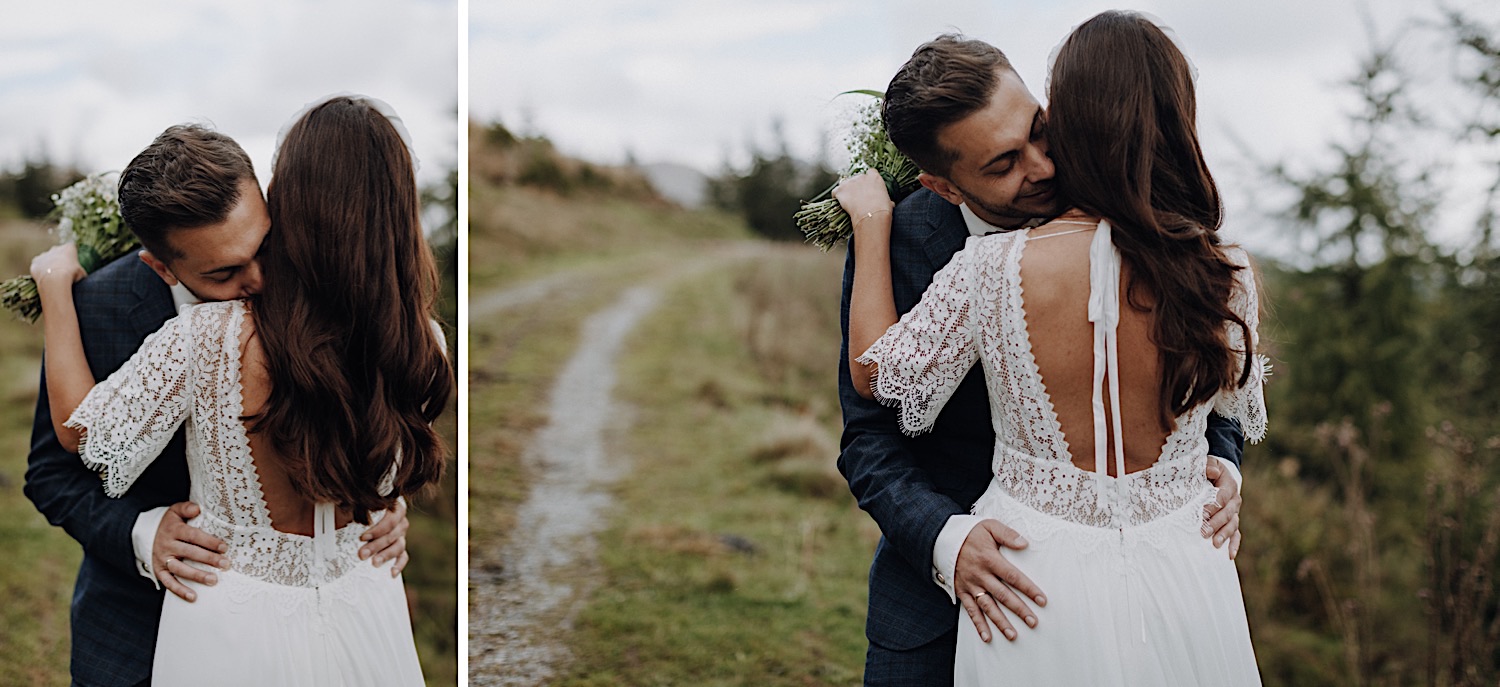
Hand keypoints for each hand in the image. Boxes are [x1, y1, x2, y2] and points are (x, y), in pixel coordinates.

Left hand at [29, 244, 85, 293]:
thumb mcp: (82, 273)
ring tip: (53, 275)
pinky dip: (41, 269)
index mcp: (69, 248)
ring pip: (47, 258)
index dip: (72, 254)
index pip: (72, 247)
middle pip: (58, 251)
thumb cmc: (71, 276)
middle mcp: (56, 248)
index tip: (73, 263)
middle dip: (60, 258)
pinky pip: (38, 264)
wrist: (54, 280)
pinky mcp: (35, 261)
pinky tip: (44, 277)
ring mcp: (44, 254)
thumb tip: (78, 275)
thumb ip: (79, 270)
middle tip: (63, 270)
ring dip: (49, 264)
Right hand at [154, 501, 229, 601]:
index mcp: (174, 530)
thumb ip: (186, 508)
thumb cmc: (167, 523)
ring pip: (180, 569)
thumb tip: (197, 508)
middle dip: (208, 559)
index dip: (209, 542)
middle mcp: (167, 546)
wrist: (142, 533)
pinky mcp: (159, 571)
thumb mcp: (174, 511)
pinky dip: (180, 590)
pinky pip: (168, 582)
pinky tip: (193, 597)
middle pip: (189, 553)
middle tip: (225, 564)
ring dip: (197, 576)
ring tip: (213, 580)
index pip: (193, 536)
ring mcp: (162, 559)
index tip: (224, 547)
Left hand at [360, 497, 409, 576]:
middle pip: (393, 534)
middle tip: (362, 555)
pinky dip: (398, 565)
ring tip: (374, 563)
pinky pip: (403, 557)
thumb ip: (355, 510)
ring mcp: (401, 536)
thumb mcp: (354, 509)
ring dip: (386, 555)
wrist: (354, 523)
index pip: (391, 519)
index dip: (378, 529)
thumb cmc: (355, 514)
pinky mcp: (400, 549)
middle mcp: (400, 522)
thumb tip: (347, 510)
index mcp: (393, 508)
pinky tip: (392, 573)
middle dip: (376, 545)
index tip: (362, 538)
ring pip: (399, 546)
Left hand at [832, 169, 894, 229]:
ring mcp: (849, 182)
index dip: (868, 181)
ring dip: (846, 191)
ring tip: (848, 202)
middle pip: (856, 179)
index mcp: (874, 177)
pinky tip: (839, 204)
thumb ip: (886, 199)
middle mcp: (861, 177)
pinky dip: (836, 197)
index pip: (870, 173)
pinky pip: (835, 192)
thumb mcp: (888, 203)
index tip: (867, 188)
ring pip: (845, 184)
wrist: (871, 216)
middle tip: (858, 199)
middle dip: (856, 187)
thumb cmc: (882, 211)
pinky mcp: (840, 190)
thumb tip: (889, 204)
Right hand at [955, 519, 1046, 642]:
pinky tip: (987, 637)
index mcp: (990, 559)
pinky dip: (978, 625)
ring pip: (988, 607)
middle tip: (1033, 622)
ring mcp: (971, 585)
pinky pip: (970, 611)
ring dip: (1000, 622)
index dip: (1028, 589)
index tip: (1042, 600)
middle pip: (1003, 595)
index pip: (1013, 577)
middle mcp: (981, 575)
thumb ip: (1007, 534)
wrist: (943, 538)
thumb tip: (1024, 543)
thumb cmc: (970, 533)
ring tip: (1013, 635)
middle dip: (1019, 610)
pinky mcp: (962, 592)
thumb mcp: (989, 526)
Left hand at [1203, 457, 1241, 558]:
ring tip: (1215, 544)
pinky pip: (1236, 534)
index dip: (1213, 505)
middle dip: (1216, 523)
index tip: (1202, 513)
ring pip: (1232, 525)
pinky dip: (1234, 544)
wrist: (1218, 475)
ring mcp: (1235, 512)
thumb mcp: (1208, 462)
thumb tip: (1213, 472)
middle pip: (1227, 513)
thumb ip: (1208, 465)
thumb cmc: (1209, 470)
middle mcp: (1235, 500)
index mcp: (1229, 485)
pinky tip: (1229, 555)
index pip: (1222, 497)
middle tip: (1203, 532)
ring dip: (1224, 535)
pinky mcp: (1232, 521)